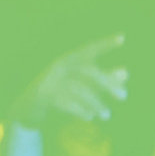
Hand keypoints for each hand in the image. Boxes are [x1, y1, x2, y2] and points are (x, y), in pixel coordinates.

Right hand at [10, 36, 127, 132]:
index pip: (89, 50)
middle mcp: (59, 66)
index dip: (104, 44)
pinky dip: (80, 110)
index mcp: (69, 60)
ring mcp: (49, 80)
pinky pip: (66, 102)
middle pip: (87, 70)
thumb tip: (125, 72)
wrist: (28, 110)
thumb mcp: (83, 86)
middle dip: (107, 83)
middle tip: (124, 97)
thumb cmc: (60, 94)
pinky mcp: (43, 96)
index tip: (122, 38)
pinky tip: (90, 117)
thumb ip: (102, 80)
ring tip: (106, 115)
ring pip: (79, 89)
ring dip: (96, 103)